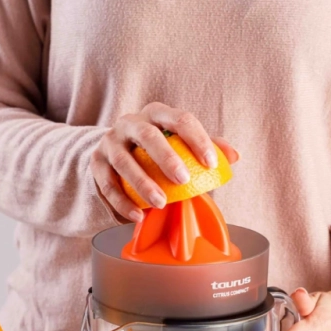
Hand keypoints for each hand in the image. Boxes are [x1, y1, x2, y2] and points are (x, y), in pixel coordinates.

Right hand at [90, 102, 238, 222]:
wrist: (113, 155)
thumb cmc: (155, 149)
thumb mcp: (178, 143)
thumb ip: (206, 146)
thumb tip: (235, 157)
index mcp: (156, 114)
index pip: (180, 119)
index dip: (197, 139)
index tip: (211, 164)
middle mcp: (130, 122)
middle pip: (148, 136)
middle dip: (167, 158)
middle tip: (184, 180)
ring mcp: (110, 142)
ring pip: (124, 161)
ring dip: (143, 184)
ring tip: (161, 203)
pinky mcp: (96, 163)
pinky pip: (108, 184)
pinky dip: (123, 203)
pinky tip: (138, 217)